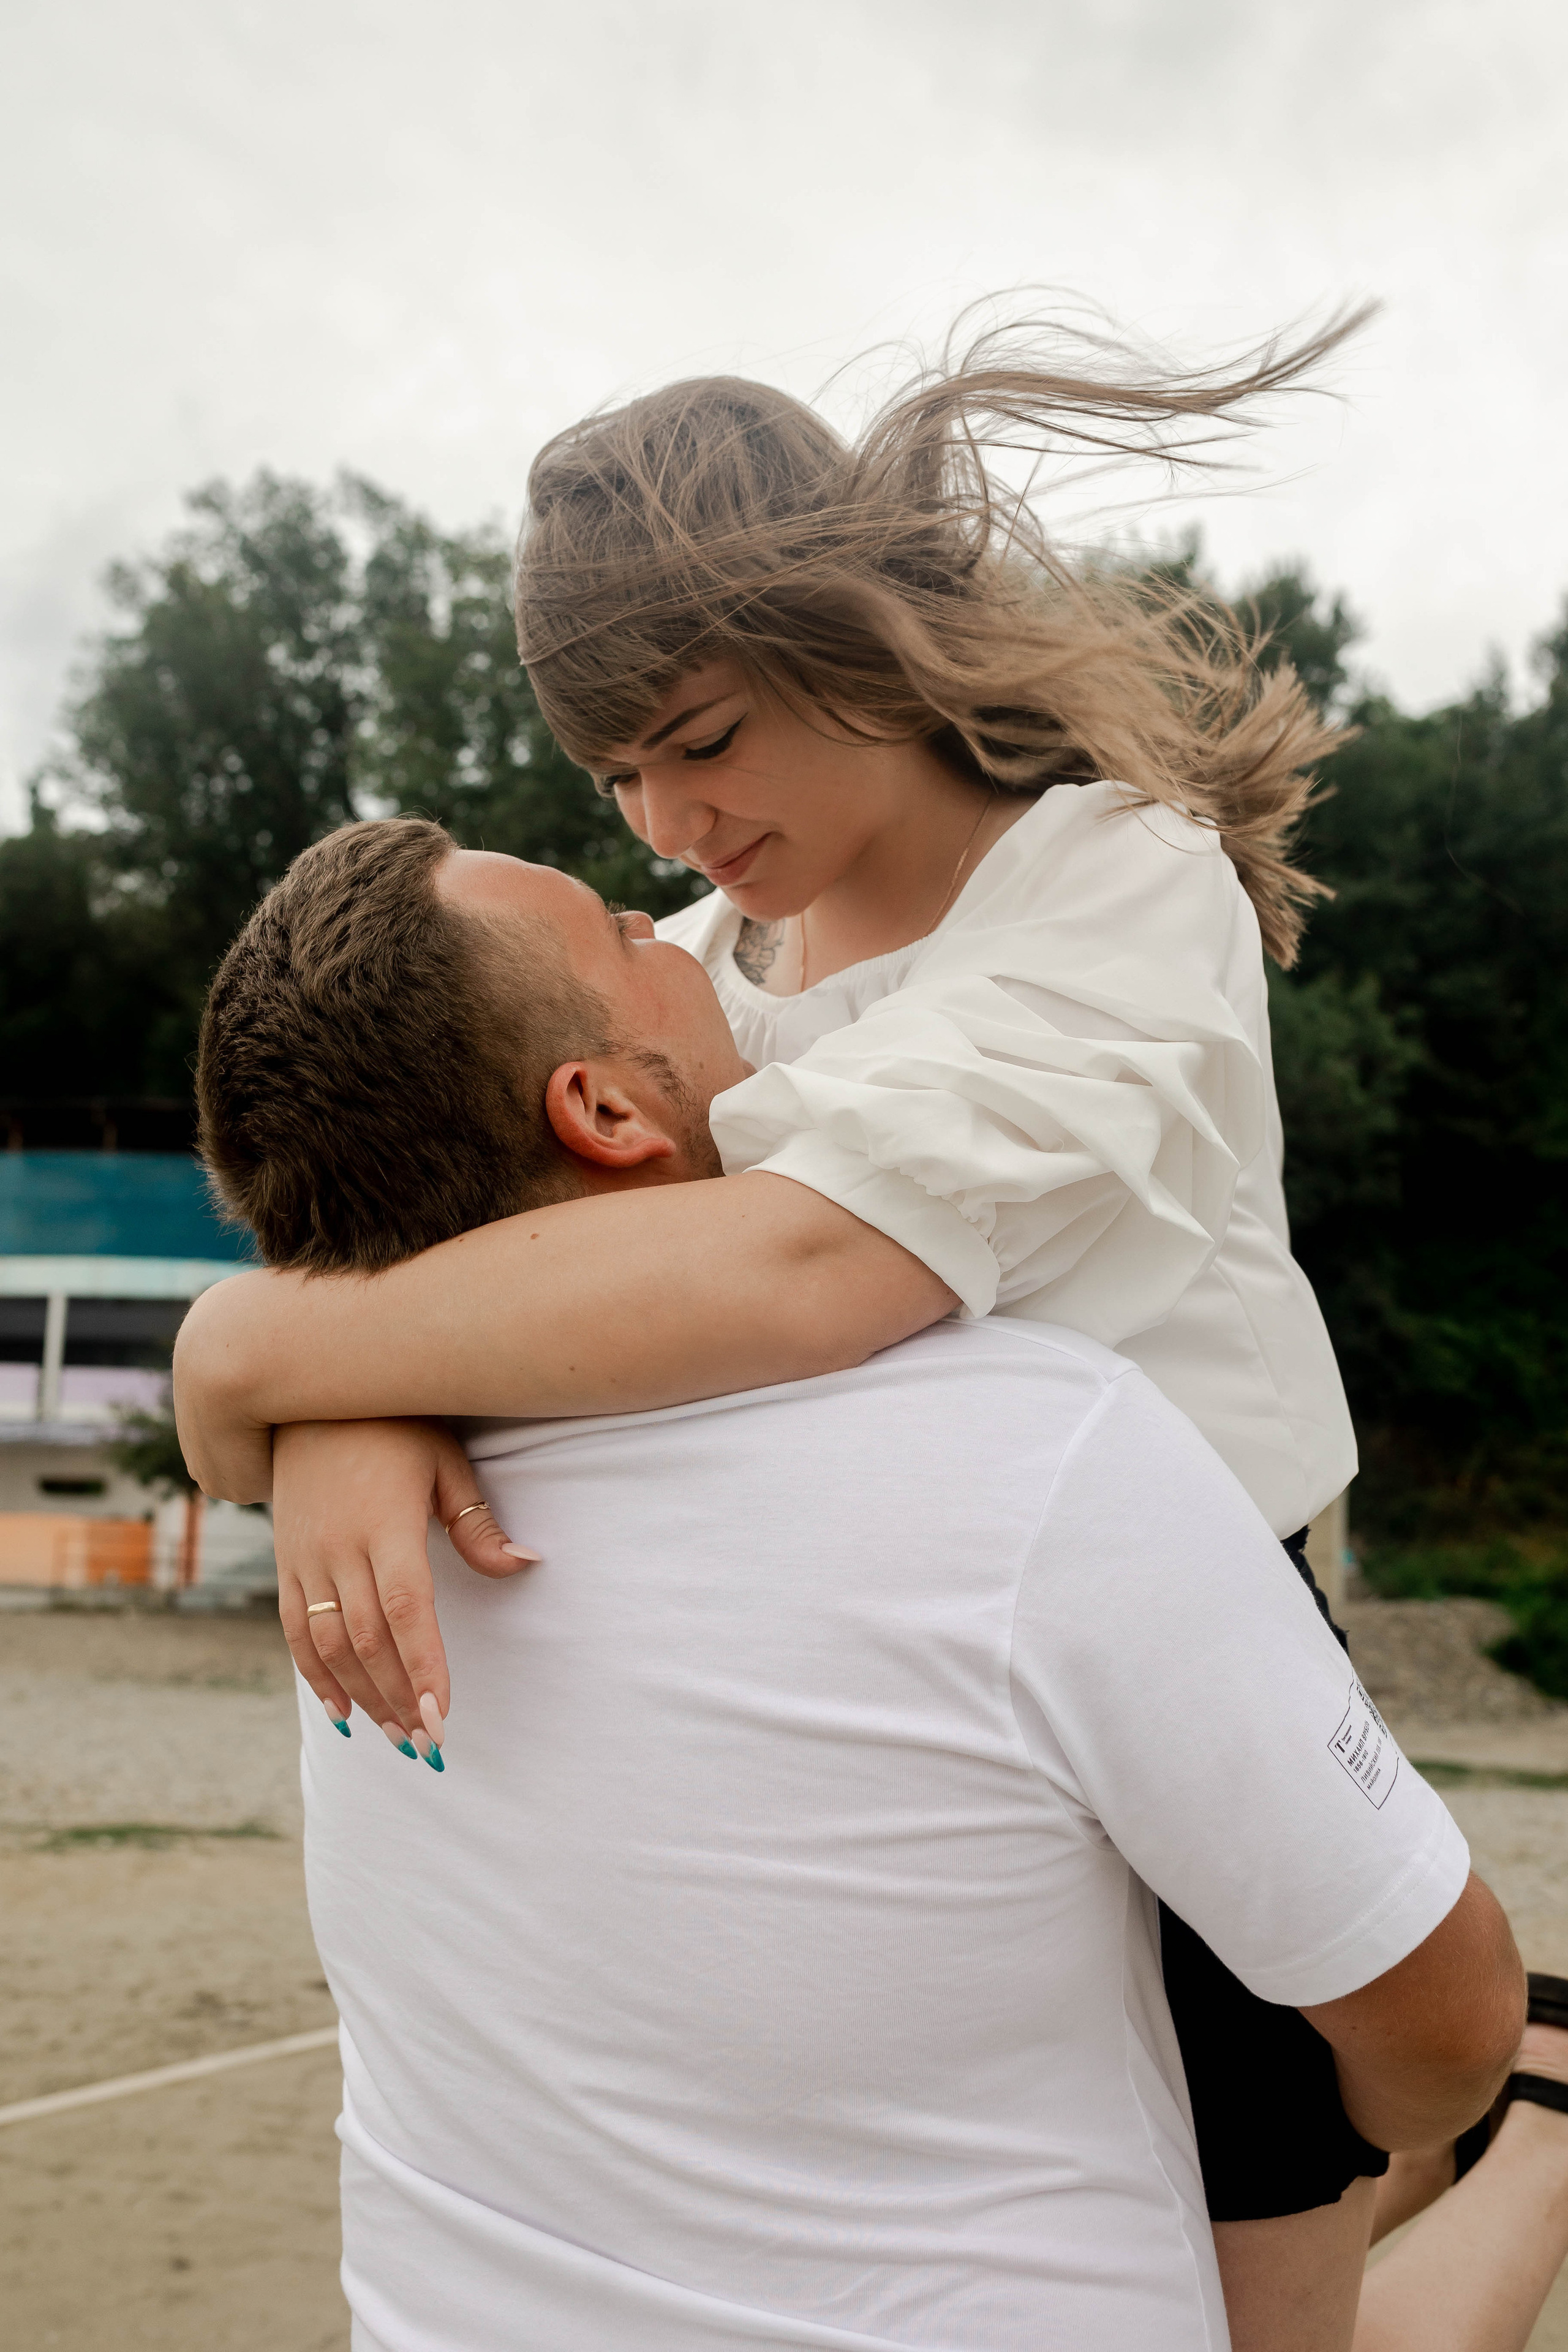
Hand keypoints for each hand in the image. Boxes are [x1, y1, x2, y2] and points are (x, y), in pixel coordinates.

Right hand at [273, 1418, 537, 1752]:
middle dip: (400, 1698)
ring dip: (363, 1697)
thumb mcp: (444, 1461)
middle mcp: (338, 1547)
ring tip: (397, 1737)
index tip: (442, 1714)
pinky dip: (316, 1676)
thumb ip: (476, 1522)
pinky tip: (343, 1712)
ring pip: (329, 1645)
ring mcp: (304, 1558)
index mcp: (385, 1524)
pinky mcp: (285, 1562)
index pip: (405, 1609)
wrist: (308, 1398)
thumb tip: (525, 1565)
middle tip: (429, 1744)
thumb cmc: (394, 1425)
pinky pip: (296, 1630)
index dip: (423, 1664)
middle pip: (367, 1640)